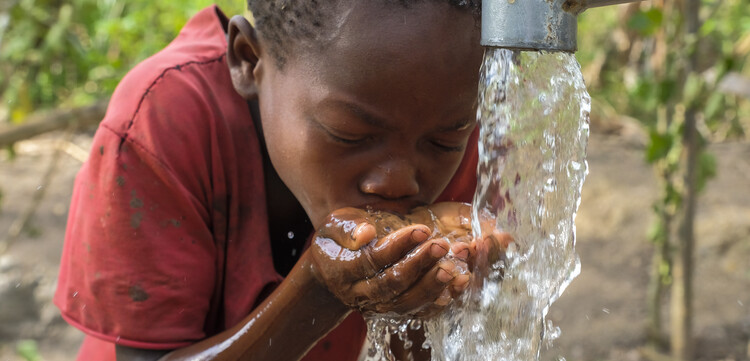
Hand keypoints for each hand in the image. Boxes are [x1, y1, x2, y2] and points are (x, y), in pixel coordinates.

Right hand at [307, 207, 469, 316]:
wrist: (334, 272)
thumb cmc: (336, 242)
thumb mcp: (333, 226)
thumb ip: (347, 228)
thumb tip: (367, 233)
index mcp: (342, 271)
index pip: (372, 260)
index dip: (398, 246)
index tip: (421, 229)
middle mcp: (360, 294)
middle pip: (392, 284)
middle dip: (419, 264)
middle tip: (442, 245)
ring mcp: (378, 306)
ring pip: (407, 302)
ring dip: (433, 285)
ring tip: (453, 266)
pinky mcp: (395, 312)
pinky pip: (420, 312)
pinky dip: (441, 300)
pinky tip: (459, 284)